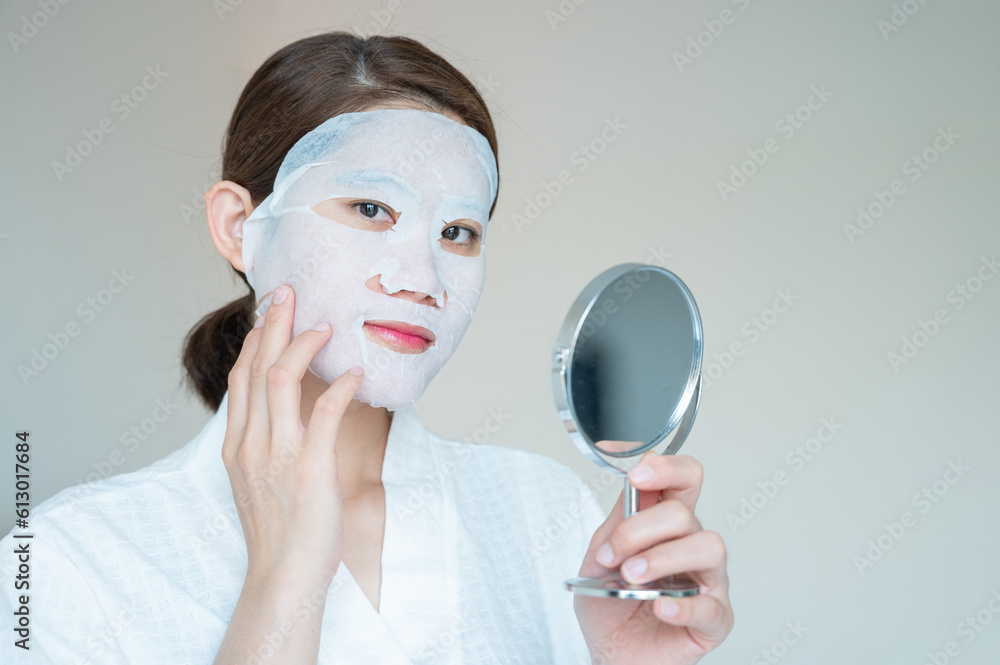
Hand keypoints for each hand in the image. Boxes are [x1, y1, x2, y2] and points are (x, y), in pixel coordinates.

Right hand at [222, 284, 363, 589]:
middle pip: (258, 366)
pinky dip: (341, 387)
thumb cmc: (281, 529)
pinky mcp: (310, 467)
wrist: (284, 575)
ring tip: (326, 325)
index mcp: (237, 444)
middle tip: (290, 292)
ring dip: (305, 344)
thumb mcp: (260, 478)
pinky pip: (325, 413)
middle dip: (274, 323)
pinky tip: (356, 373)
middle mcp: (251, 442)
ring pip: (283, 379)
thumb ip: (267, 440)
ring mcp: (278, 453)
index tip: (270, 311)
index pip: (242, 376)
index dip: (256, 339)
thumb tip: (288, 408)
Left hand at [575, 450, 733, 664]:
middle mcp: (692, 547)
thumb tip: (630, 485)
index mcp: (667, 527)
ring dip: (663, 558)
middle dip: (641, 529)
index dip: (667, 468)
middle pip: (685, 513)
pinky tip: (659, 606)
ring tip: (633, 578)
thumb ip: (616, 523)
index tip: (639, 475)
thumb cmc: (609, 607)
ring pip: (708, 547)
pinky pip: (710, 606)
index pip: (685, 480)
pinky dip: (682, 604)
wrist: (610, 654)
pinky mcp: (714, 620)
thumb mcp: (599, 559)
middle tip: (614, 555)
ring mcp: (708, 582)